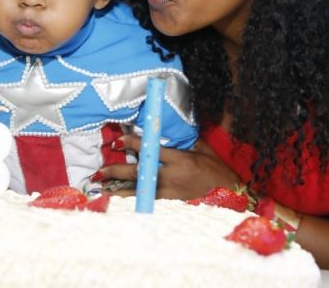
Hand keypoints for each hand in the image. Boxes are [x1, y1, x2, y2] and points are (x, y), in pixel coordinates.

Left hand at [97, 135, 239, 199]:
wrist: (228, 191)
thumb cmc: (215, 166)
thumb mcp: (201, 147)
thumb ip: (180, 140)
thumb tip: (160, 128)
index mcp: (181, 160)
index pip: (151, 151)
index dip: (133, 144)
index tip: (118, 140)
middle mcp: (172, 177)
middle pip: (140, 173)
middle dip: (118, 171)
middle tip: (100, 170)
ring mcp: (169, 191)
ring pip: (138, 189)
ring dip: (117, 187)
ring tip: (100, 186)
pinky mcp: (169, 200)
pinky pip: (145, 196)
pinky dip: (129, 195)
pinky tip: (116, 194)